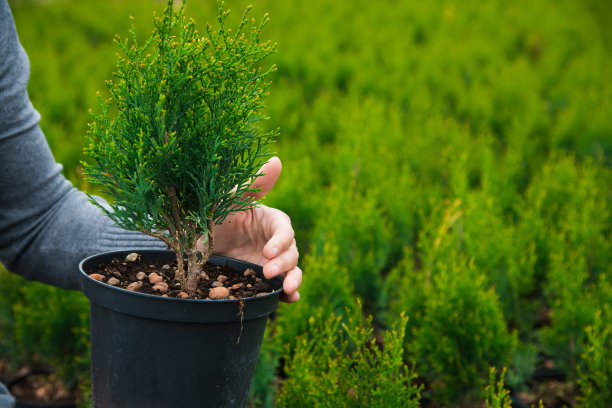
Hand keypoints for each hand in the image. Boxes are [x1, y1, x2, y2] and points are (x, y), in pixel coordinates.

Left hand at [209, 157, 300, 302]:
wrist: (196, 243)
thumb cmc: (216, 215)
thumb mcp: (230, 199)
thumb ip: (254, 184)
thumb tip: (277, 160)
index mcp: (271, 221)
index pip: (285, 230)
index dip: (280, 241)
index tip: (267, 251)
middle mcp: (276, 243)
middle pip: (291, 253)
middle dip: (284, 264)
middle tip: (268, 273)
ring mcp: (271, 264)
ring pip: (292, 271)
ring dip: (293, 280)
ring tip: (288, 290)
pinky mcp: (264, 281)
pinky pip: (279, 289)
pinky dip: (287, 295)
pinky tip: (289, 300)